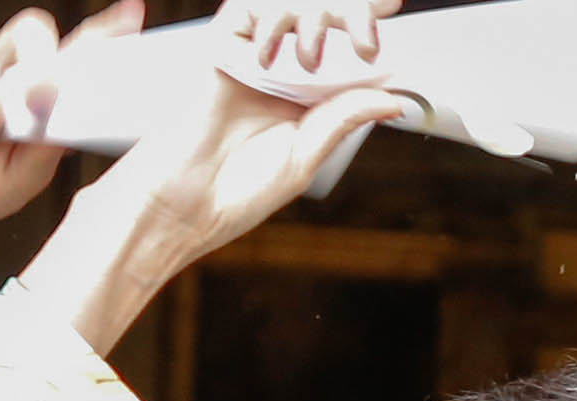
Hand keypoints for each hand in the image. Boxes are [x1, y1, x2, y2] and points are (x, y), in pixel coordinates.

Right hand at [0, 5, 141, 263]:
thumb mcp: (24, 178)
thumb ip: (45, 149)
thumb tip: (59, 112)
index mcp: (40, 88)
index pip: (76, 51)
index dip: (103, 32)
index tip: (132, 17)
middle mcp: (3, 65)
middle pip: (30, 31)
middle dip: (40, 60)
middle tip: (41, 95)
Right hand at [18, 8, 412, 352]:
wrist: (175, 204)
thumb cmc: (235, 194)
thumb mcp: (302, 157)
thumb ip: (342, 119)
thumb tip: (395, 98)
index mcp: (303, 109)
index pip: (344, 68)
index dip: (371, 46)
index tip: (400, 24)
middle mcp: (278, 82)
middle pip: (320, 34)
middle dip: (349, 17)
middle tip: (385, 6)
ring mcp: (248, 65)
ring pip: (287, 18)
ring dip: (316, 16)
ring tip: (346, 18)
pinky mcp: (219, 54)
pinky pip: (245, 15)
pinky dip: (271, 12)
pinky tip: (298, 20)